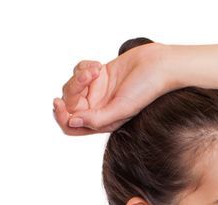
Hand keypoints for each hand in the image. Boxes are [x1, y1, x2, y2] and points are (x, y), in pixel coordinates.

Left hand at [52, 42, 168, 134]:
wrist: (159, 65)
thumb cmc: (147, 90)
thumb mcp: (122, 109)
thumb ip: (97, 119)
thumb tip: (71, 122)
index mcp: (102, 122)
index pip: (72, 126)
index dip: (61, 117)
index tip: (58, 103)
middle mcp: (98, 108)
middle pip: (69, 104)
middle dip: (74, 88)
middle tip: (87, 77)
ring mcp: (98, 91)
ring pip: (73, 86)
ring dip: (81, 75)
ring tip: (97, 69)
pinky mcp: (99, 74)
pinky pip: (79, 71)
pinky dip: (85, 66)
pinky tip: (99, 65)